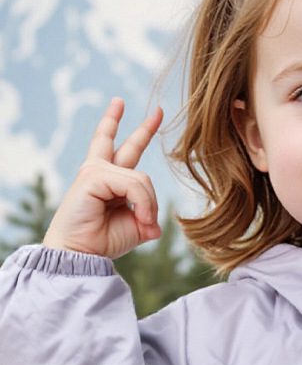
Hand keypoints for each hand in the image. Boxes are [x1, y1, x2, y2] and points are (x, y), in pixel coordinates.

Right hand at [42, 99, 162, 257]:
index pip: (125, 152)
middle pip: (125, 145)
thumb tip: (156, 223)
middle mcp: (100, 172)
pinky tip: (140, 218)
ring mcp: (95, 171)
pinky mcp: (92, 176)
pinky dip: (142, 202)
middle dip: (144, 129)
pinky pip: (134, 184)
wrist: (80, 254)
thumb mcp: (134, 228)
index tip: (154, 116)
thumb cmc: (101, 242)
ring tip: (144, 222)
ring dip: (148, 204)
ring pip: (142, 179)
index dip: (140, 134)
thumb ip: (147, 215)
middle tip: (159, 111)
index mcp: (108, 182)